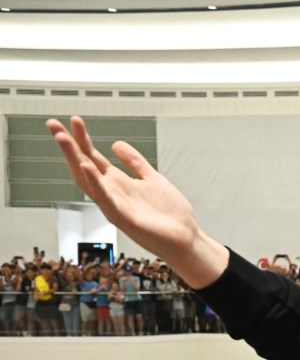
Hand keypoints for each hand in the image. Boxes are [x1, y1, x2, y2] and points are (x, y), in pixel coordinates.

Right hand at [45, 117, 228, 287]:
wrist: (186, 239)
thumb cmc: (169, 214)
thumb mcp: (151, 179)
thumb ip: (134, 162)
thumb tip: (115, 144)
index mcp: (117, 183)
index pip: (93, 157)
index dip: (82, 139)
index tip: (74, 120)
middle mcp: (111, 193)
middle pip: (83, 165)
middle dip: (68, 145)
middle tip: (53, 124)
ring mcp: (115, 206)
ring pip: (88, 181)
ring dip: (75, 159)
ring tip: (63, 139)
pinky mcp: (124, 218)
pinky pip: (105, 199)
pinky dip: (95, 184)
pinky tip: (86, 168)